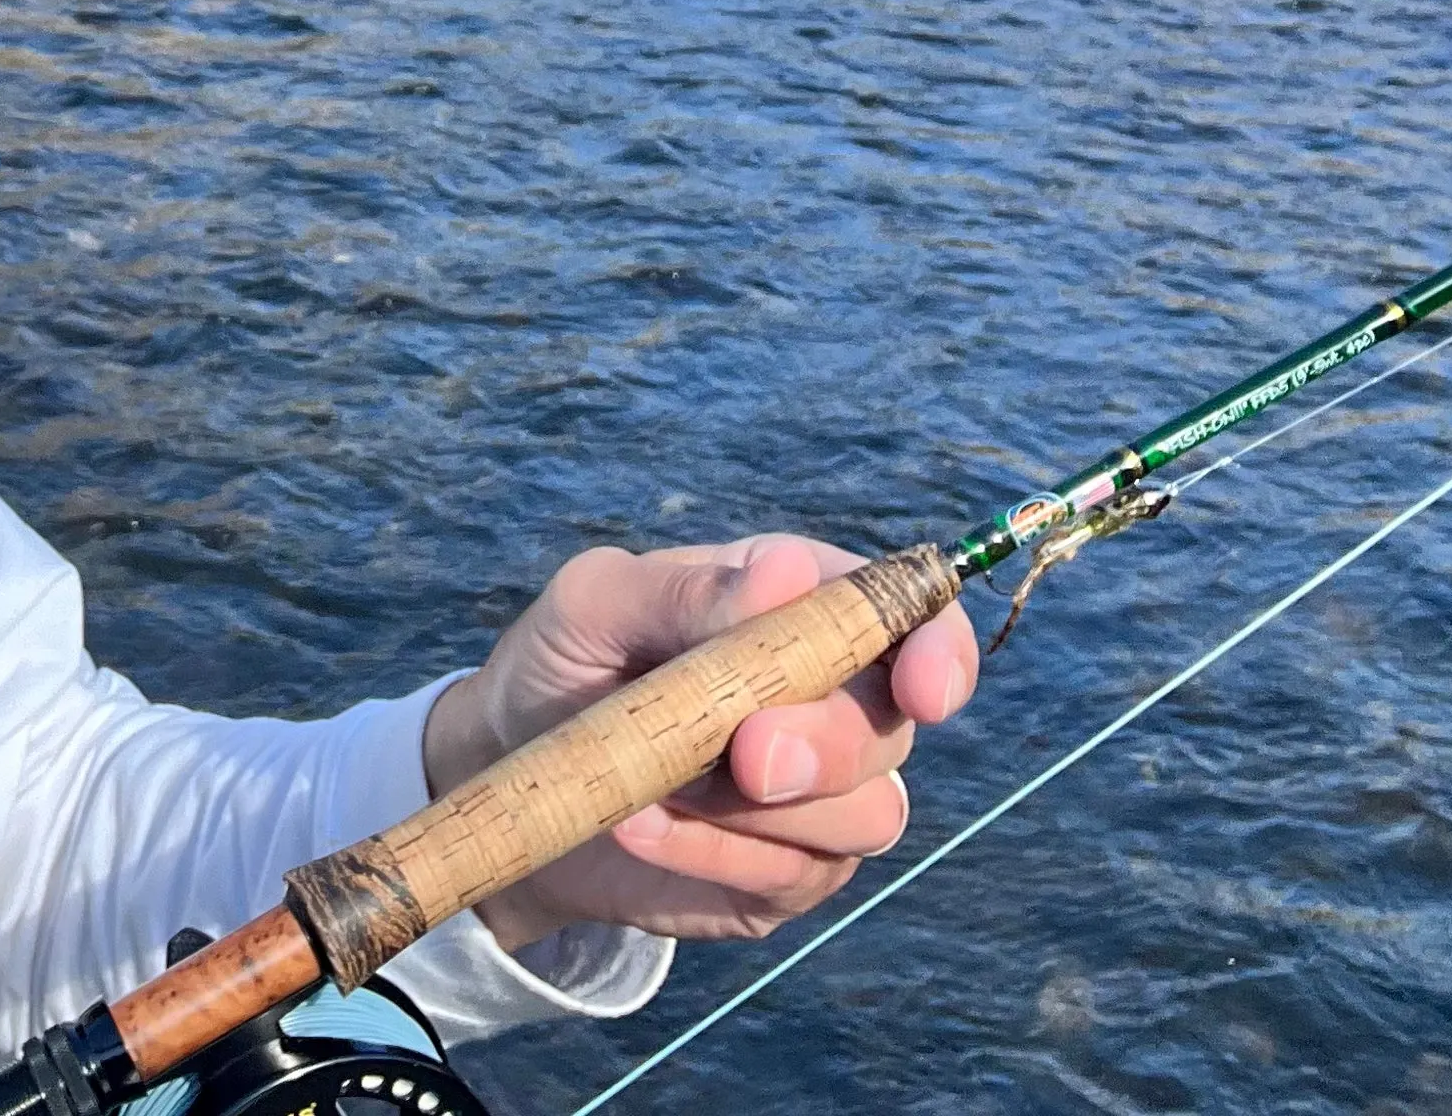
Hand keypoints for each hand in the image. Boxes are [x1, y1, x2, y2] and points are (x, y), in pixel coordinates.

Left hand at [422, 536, 977, 951]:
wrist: (509, 773)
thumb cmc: (565, 661)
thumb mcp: (596, 605)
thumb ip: (687, 591)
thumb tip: (784, 574)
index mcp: (807, 609)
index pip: (919, 623)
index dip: (942, 654)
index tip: (921, 688)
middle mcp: (834, 700)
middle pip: (892, 731)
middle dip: (827, 745)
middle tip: (744, 753)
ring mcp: (817, 797)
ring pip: (865, 816)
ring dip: (761, 811)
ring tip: (647, 786)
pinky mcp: (786, 875)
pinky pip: (793, 877)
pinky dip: (713, 854)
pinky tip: (638, 825)